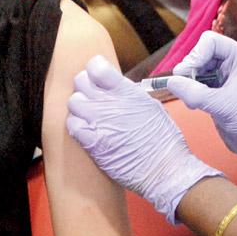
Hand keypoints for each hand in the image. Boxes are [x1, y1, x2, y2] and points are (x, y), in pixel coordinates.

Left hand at [67, 56, 221, 221]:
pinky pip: (72, 125)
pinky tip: (88, 131)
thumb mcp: (151, 106)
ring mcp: (99, 122)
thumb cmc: (163, 139)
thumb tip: (116, 88)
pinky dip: (77, 126)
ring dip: (80, 107)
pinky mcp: (92, 142)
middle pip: (81, 82)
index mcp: (127, 91)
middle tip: (93, 98)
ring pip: (73, 102)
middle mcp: (110, 103)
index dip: (94, 70)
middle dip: (85, 87)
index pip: (96, 67)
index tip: (97, 78)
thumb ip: (129, 94)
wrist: (164, 168)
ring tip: (91, 116)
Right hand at [166, 32, 236, 184]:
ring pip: (196, 69)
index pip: (210, 41)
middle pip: (200, 54)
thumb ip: (194, 92)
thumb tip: (171, 82)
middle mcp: (231, 63)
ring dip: (189, 82)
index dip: (195, 54)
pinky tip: (194, 105)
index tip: (187, 73)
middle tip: (185, 87)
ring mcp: (224, 76)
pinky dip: (191, 91)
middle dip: (190, 70)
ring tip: (191, 99)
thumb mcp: (221, 105)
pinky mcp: (217, 90)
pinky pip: (197, 83)